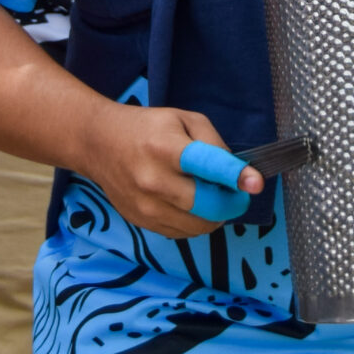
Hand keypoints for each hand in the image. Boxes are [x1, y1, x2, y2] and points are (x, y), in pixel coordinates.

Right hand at [77, 103, 263, 240]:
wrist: (99, 144)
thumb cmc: (147, 128)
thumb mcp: (184, 119)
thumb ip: (214, 144)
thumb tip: (237, 174)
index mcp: (166, 148)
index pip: (206, 164)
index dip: (234, 175)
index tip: (255, 183)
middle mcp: (154, 180)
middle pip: (208, 205)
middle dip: (231, 202)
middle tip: (236, 192)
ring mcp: (146, 206)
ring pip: (198, 225)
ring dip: (215, 215)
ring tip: (211, 196)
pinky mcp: (141, 222)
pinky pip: (183, 233)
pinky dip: (196, 222)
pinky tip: (191, 204)